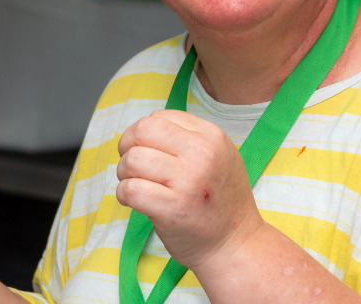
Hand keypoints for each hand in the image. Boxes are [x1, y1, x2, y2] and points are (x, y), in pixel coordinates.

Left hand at [116, 110, 264, 268]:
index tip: (146, 150)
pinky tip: (134, 201)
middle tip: (132, 166)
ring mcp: (188, 181)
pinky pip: (130, 189)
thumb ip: (188, 138)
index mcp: (212, 136)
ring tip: (136, 185)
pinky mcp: (173, 209)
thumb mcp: (220, 156)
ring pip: (132, 159)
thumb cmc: (221, 201)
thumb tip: (144, 129)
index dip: (143, 133)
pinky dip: (124, 194)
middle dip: (127, 146)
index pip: (159, 117)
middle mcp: (202, 154)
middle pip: (141, 131)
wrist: (236, 244)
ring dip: (124, 173)